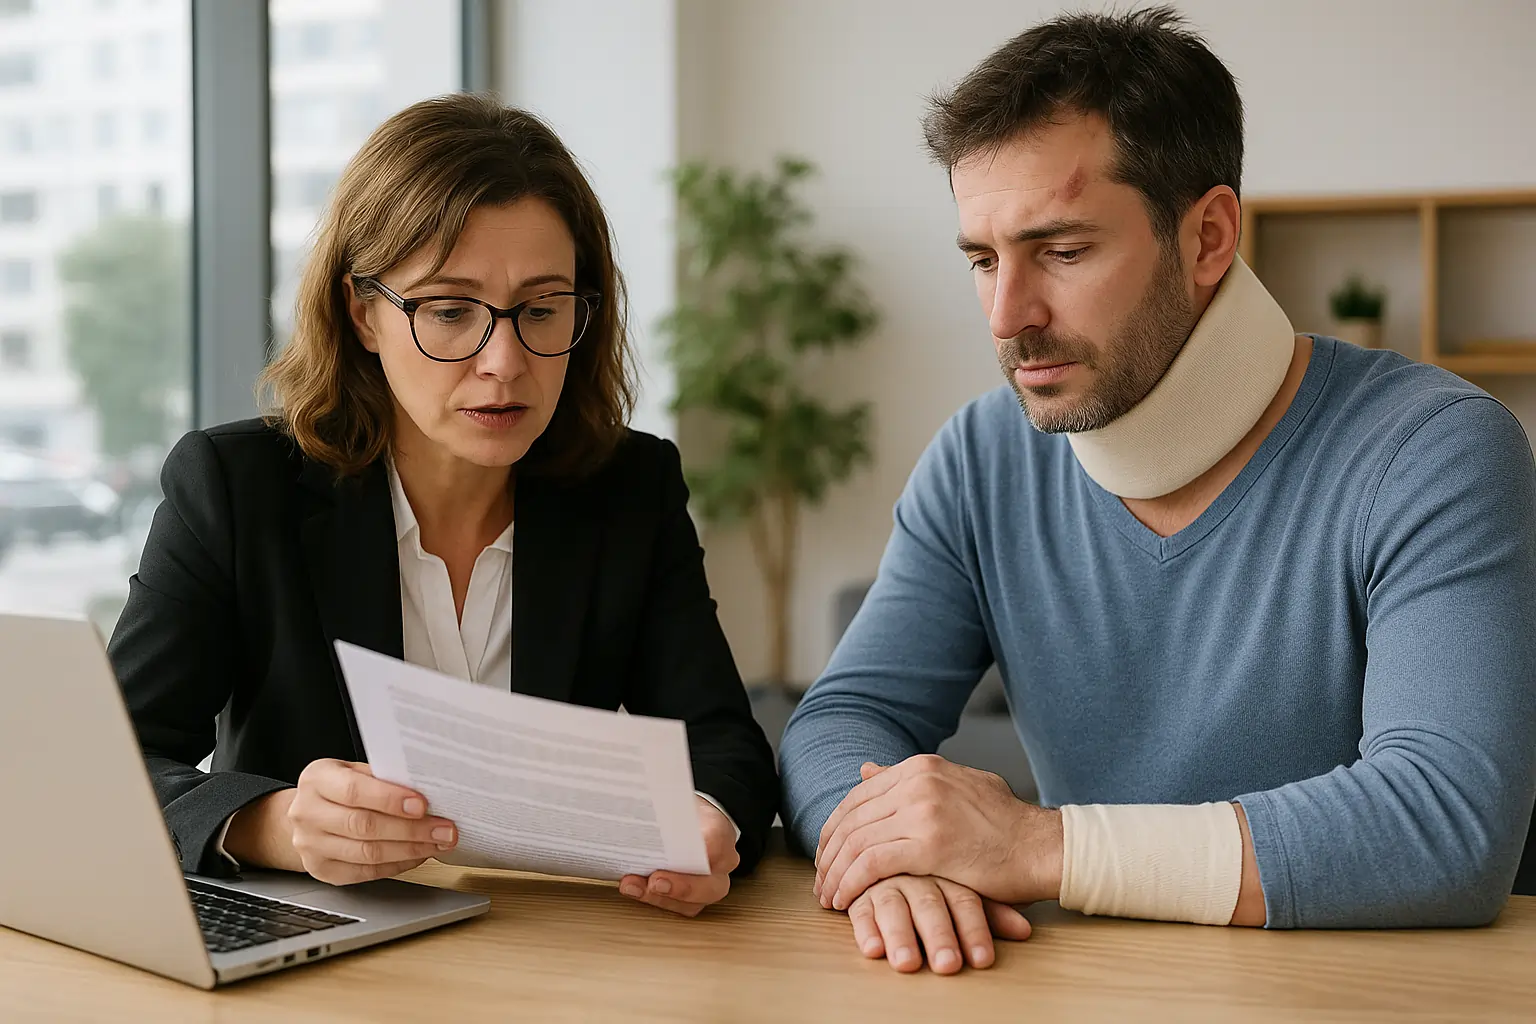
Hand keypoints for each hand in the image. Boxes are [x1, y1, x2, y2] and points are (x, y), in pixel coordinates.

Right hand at [229, 759, 459, 884]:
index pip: (354, 790)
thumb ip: (383, 777)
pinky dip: (397, 864)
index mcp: (317, 779)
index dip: (390, 799)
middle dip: (411, 829)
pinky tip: (417, 855)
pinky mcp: (322, 870)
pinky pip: (366, 872)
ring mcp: (311, 845)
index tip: (422, 805)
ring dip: (410, 850)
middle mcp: (307, 813)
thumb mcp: (355, 770)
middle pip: (364, 825)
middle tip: (443, 829)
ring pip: (367, 853)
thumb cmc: (340, 788)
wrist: (308, 814)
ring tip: (437, 843)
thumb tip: (427, 788)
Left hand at [617, 796, 738, 916]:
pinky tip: (634, 888)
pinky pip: (678, 907)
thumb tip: (640, 791)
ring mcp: (710, 884)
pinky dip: (654, 900)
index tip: (681, 852)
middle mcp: (722, 863)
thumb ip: (663, 800)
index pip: (717, 841)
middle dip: (680, 886)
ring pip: (693, 902)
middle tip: (654, 881)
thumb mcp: (674, 796)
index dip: (702, 849)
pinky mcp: (692, 899)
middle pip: (711, 884)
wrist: (688, 821)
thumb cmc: (681, 811)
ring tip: (631, 885)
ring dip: (659, 897)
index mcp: (720, 830)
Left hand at [815, 756, 1061, 910]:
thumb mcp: (955, 787)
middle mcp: (918, 781)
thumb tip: (865, 770)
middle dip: (829, 853)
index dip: (835, 828)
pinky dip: (852, 884)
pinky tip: (845, 901)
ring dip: (835, 873)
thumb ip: (909, 780)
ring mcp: (924, 809)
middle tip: (820, 881)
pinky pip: (873, 863)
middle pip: (852, 818)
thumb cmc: (1003, 826)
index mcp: (922, 767)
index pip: (859, 796)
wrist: (1042, 846)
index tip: (826, 855)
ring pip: (857, 841)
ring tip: (829, 896)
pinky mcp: (930, 844)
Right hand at [847, 875, 1031, 973]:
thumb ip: (992, 910)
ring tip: (908, 964)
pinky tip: (872, 949)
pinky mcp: (860, 891)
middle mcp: (917, 873)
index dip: (974, 930)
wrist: (898, 836)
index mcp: (948, 870)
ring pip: (893, 905)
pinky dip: (865, 928)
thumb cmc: (941, 874)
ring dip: (900, 935)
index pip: (965, 899)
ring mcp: (887, 880)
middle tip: (947, 964)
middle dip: (938, 936)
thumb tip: (1025, 930)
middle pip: (929, 903)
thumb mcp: (969, 888)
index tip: (982, 960)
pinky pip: (861, 908)